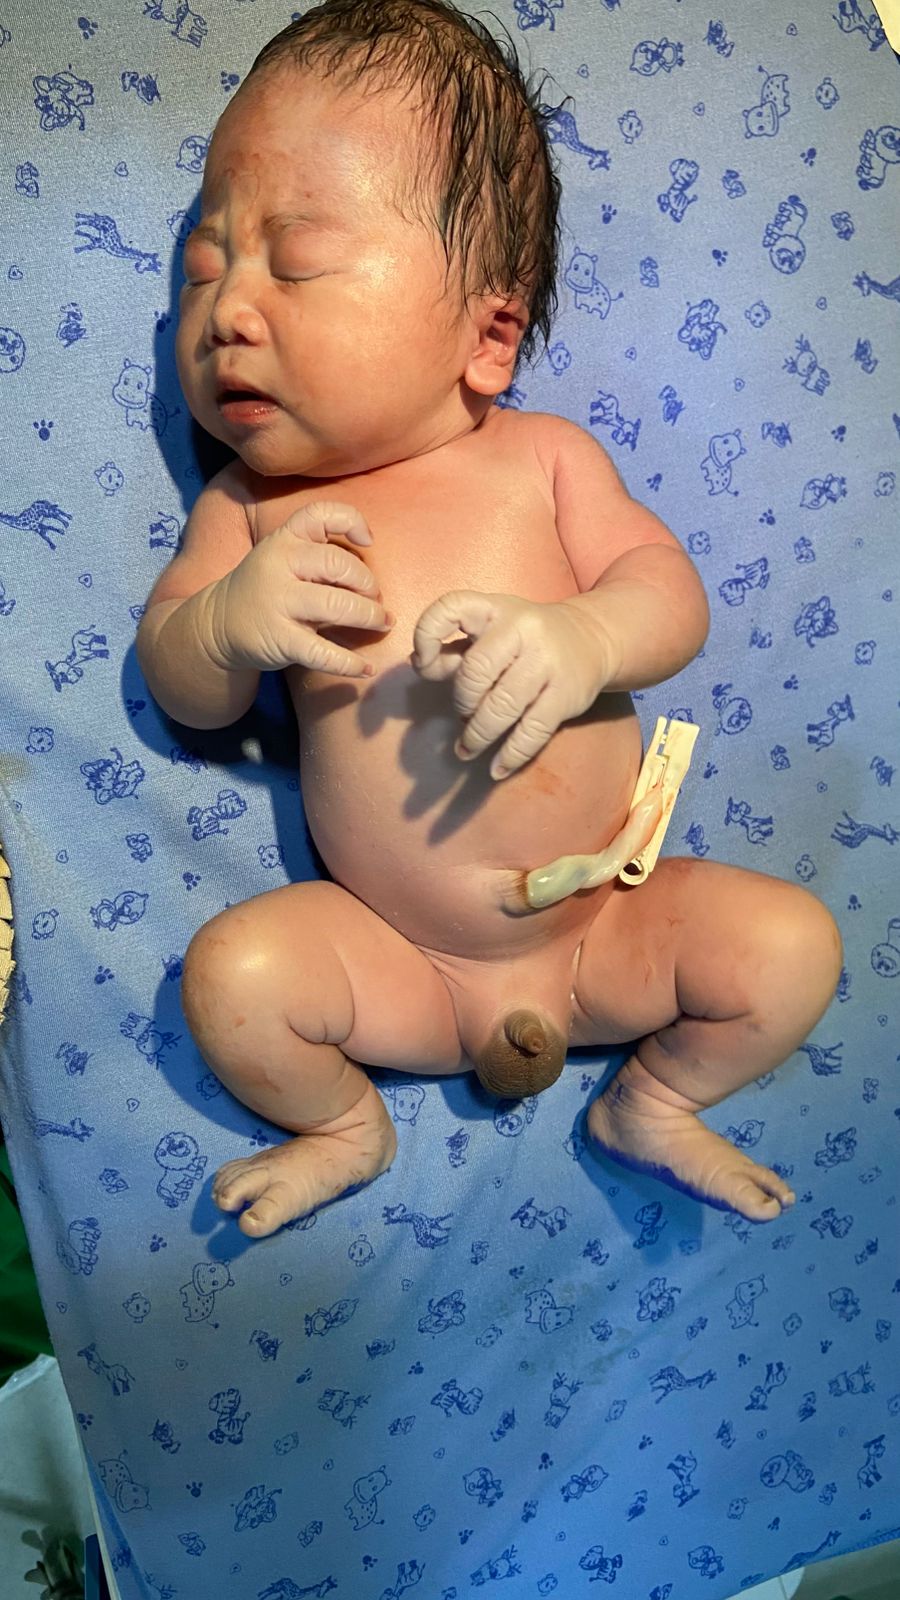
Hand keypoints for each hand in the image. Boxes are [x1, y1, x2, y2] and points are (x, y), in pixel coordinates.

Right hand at [204, 501, 392, 675]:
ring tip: (383, 623)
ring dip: (369, 615)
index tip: (367, 543)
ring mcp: (278, 602)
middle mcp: (279, 565)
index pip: (319, 514)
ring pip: (336, 604)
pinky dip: (350, 663)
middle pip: (337, 563)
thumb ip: (320, 556)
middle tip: (376, 599)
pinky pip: (323, 652)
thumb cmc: (267, 590)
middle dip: (367, 582)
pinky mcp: (280, 638)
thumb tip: (372, 578)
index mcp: (284, 540)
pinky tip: (365, 669)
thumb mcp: (282, 558)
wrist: (218, 626)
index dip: (350, 521)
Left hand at [411, 592, 614, 778]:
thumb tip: (420, 665)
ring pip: (500, 707)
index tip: (423, 662)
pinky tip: (497, 768)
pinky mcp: (566, 695)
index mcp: (495, 608)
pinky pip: (531, 732)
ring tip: (466, 749)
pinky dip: (510, 756)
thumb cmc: (527, 638)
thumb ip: (456, 648)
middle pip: (475, 672)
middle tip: (462, 715)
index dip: (427, 635)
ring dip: (477, 736)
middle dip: (461, 701)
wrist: (593, 638)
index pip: (451, 608)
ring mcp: (546, 662)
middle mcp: (522, 629)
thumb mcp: (493, 630)